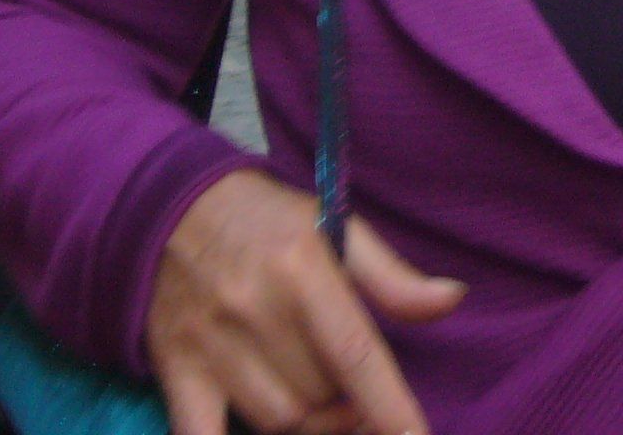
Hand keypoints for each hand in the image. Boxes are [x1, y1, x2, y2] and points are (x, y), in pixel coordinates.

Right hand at [147, 169, 461, 434]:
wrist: (170, 209)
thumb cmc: (269, 221)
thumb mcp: (338, 228)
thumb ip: (393, 275)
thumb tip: (452, 300)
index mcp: (303, 268)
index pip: (356, 354)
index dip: (390, 407)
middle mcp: (255, 309)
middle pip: (320, 395)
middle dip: (348, 403)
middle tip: (353, 390)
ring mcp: (211, 344)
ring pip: (278, 421)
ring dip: (308, 423)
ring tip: (317, 399)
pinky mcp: (175, 370)